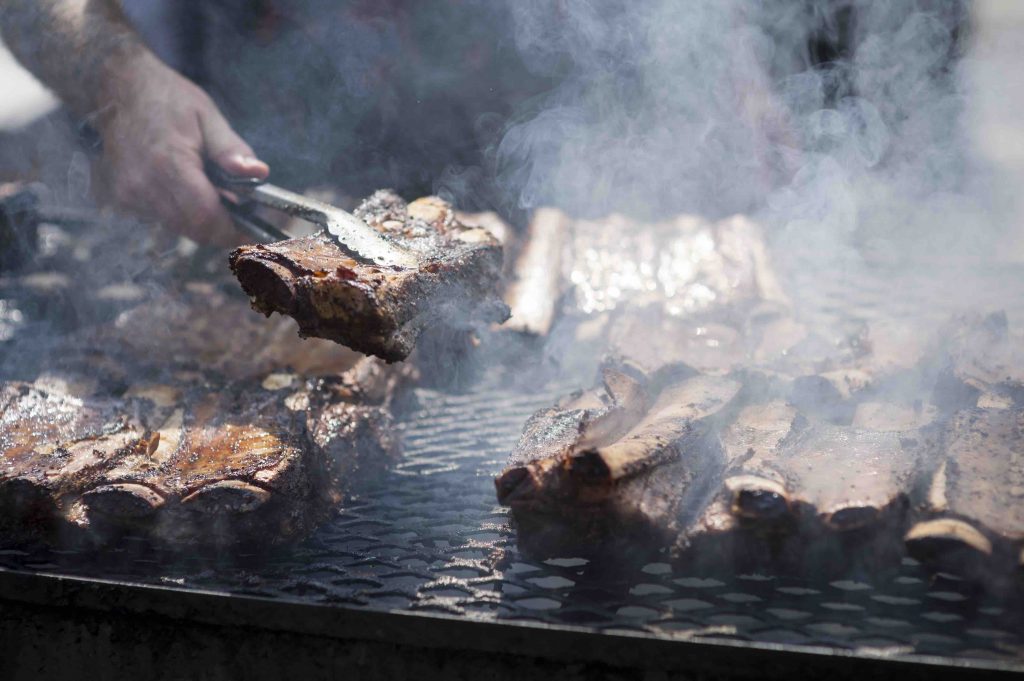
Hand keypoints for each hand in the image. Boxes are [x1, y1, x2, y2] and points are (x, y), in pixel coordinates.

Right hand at [96, 53, 268, 244]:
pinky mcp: (118, 198)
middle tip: (236, 212)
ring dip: (197, 218)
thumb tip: (259, 173)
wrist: (114, 87)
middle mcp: (143, 185)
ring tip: (207, 190)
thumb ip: (232, 150)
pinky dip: (176, 210)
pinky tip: (179, 185)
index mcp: (169, 163)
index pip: (205, 217)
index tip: (250, 231)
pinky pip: (157, 218)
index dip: (231, 231)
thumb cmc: (165, 97)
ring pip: (176, 227)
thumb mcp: (207, 116)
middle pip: (192, 229)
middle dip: (219, 227)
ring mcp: (127, 194)